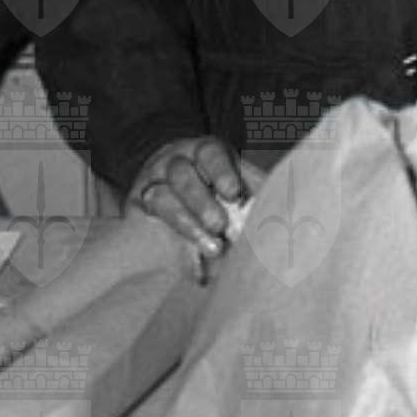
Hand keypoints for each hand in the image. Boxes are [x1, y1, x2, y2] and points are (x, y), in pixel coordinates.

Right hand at [128, 136, 246, 261]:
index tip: (234, 194)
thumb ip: (256, 191)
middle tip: (220, 225)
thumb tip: (280, 206)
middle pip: (181, 174)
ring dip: (187, 224)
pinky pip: (146, 225)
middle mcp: (173, 163)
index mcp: (203, 152)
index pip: (209, 153)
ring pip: (161, 198)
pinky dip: (169, 245)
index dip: (221, 172)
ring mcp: (151, 185)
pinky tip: (193, 265)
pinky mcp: (137, 211)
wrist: (173, 196)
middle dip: (201, 201)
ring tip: (213, 249)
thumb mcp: (238, 182)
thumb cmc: (217, 193)